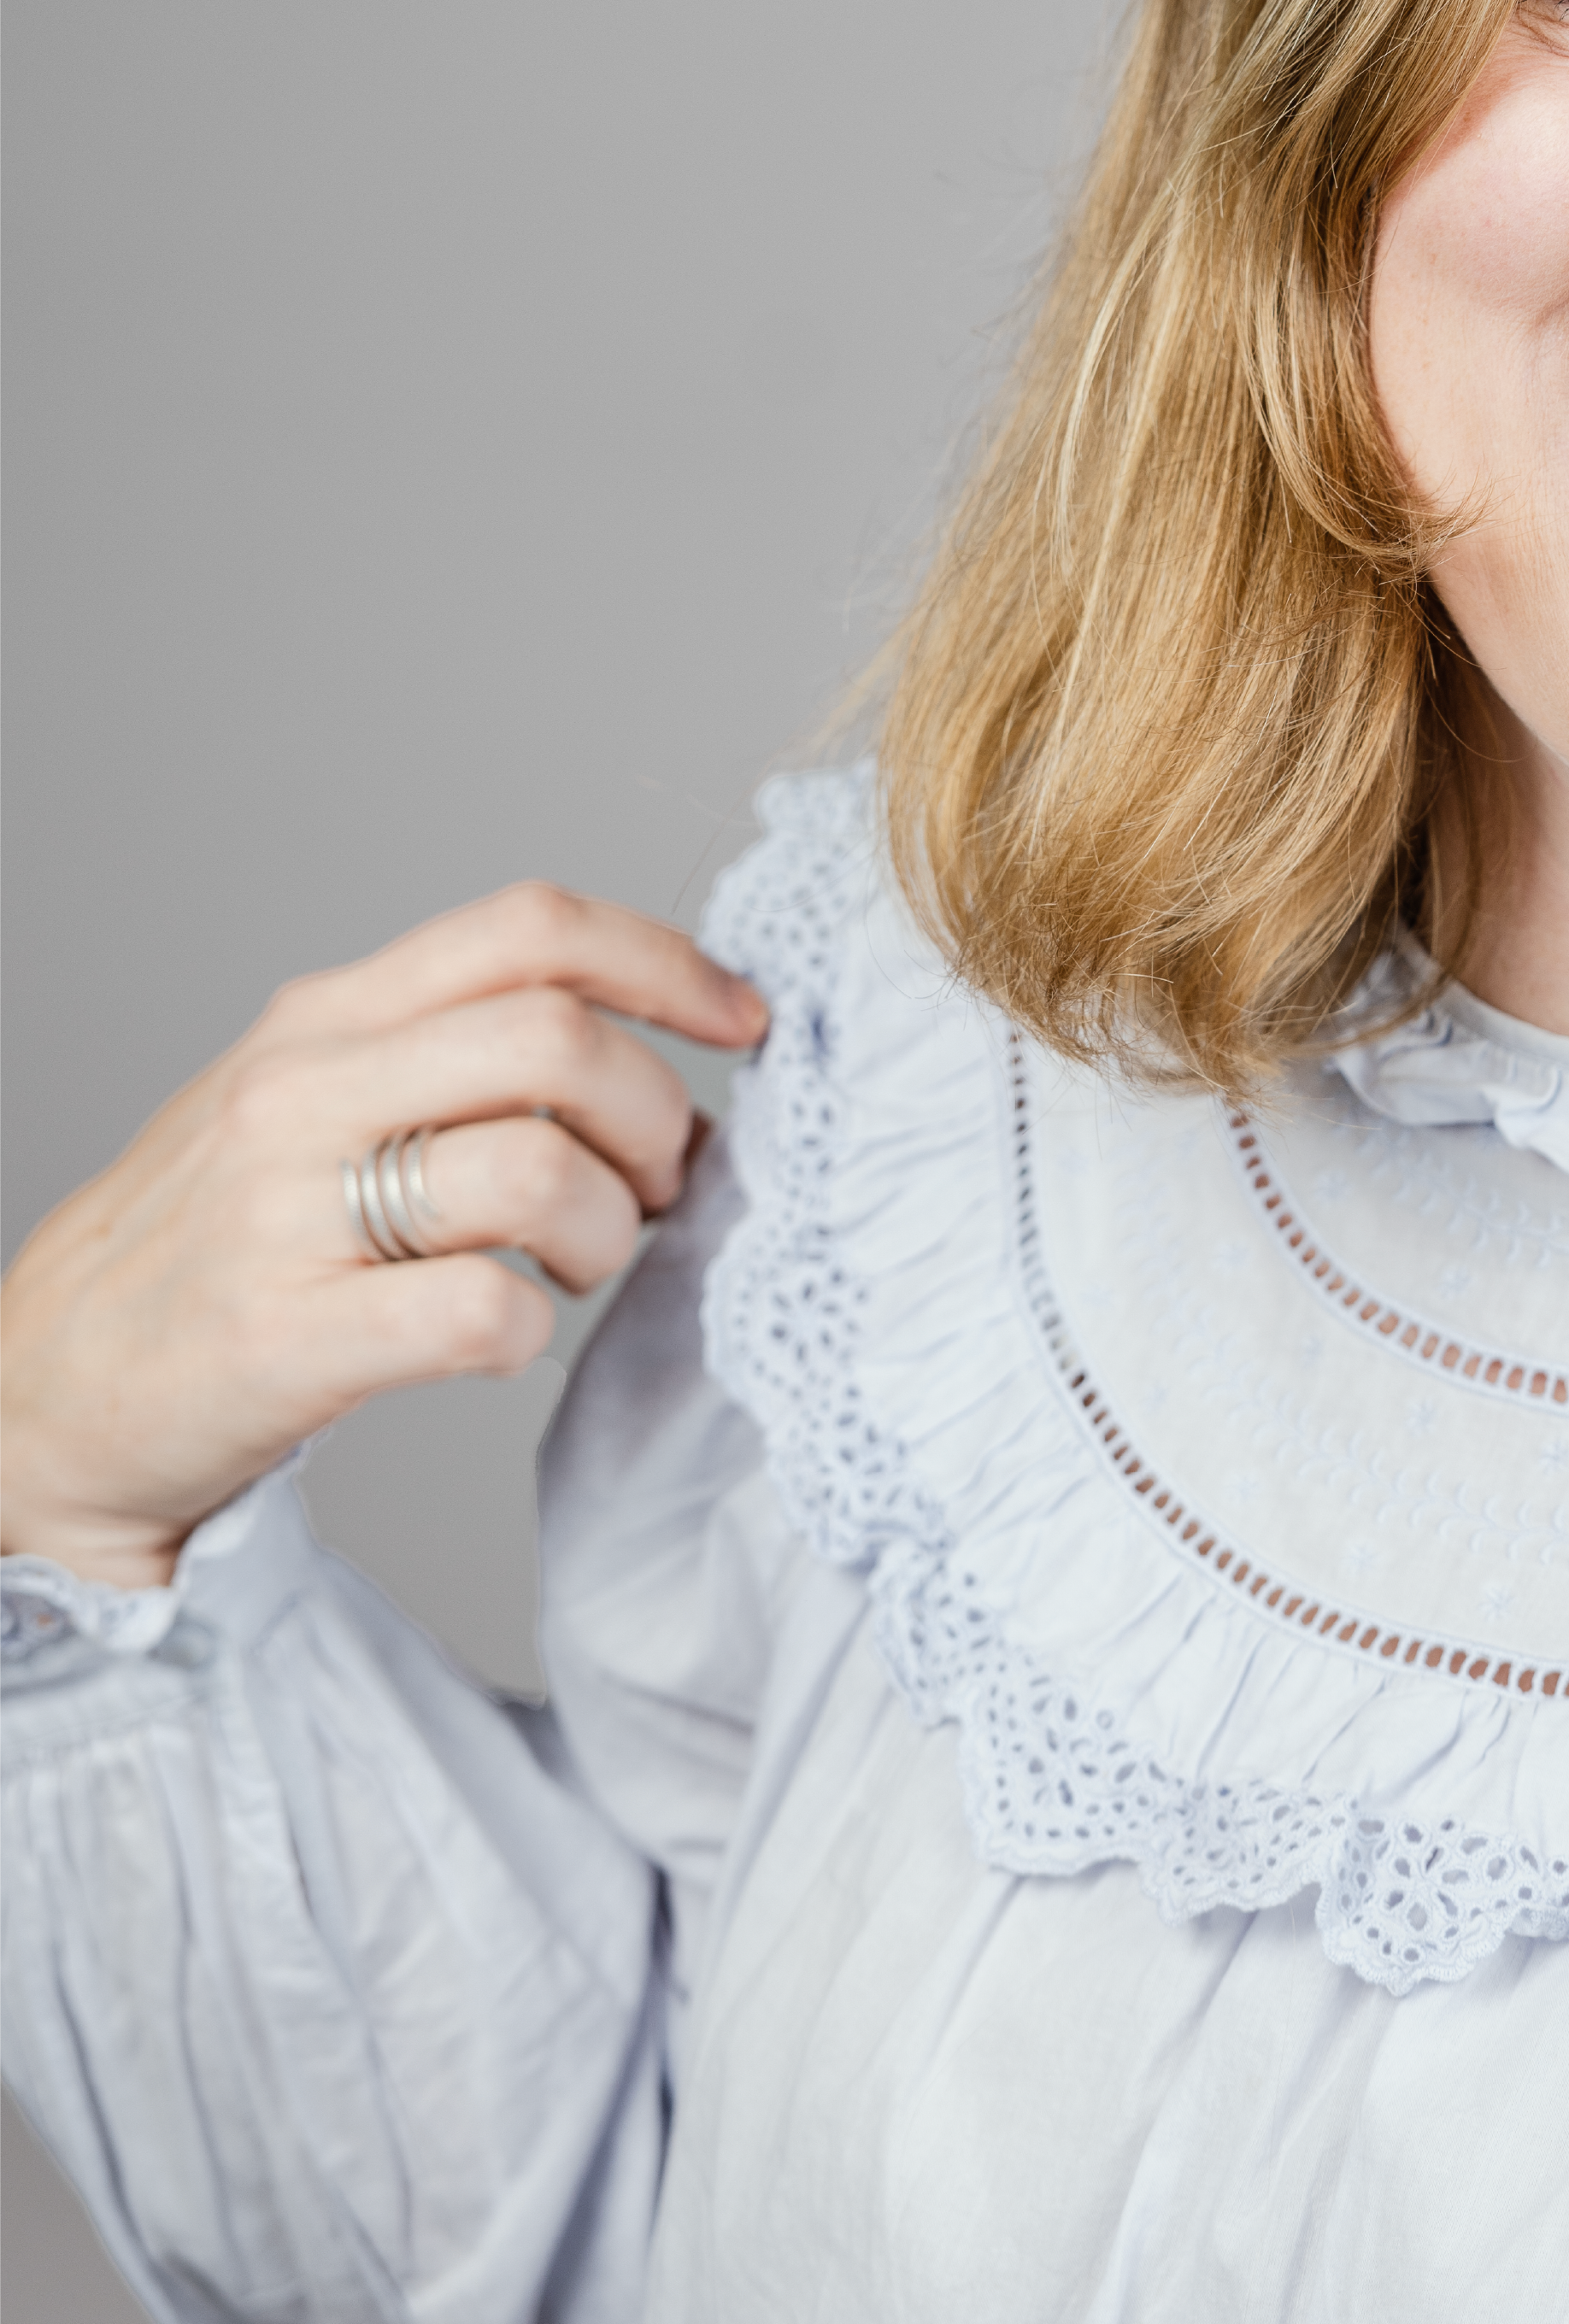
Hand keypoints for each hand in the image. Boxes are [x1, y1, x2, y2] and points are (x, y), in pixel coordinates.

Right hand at [0, 885, 767, 1595]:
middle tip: (658, 1186)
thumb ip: (447, 1055)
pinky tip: (503, 1336)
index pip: (531, 928)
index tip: (743, 1021)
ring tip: (577, 1268)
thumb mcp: (309, 1102)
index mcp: (324, 1018)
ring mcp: (285, 1214)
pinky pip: (481, 1308)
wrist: (41, 1395)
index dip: (667, 961)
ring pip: (540, 1169)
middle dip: (658, 1117)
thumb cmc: (211, 1248)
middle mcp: (302, 1092)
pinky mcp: (282, 1338)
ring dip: (609, 1231)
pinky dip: (531, 1327)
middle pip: (560, 1040)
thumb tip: (644, 1053)